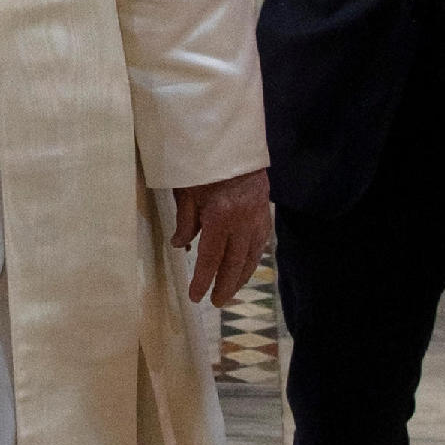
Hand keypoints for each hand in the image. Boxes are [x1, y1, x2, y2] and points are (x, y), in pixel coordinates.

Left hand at [170, 167, 270, 306]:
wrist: (234, 142)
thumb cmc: (204, 163)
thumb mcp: (187, 190)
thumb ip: (186, 220)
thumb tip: (179, 245)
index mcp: (221, 216)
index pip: (211, 258)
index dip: (204, 280)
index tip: (196, 296)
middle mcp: (243, 221)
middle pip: (235, 263)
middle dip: (225, 286)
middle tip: (216, 302)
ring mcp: (257, 217)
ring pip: (251, 255)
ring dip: (241, 276)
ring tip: (230, 291)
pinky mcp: (265, 212)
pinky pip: (261, 242)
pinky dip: (253, 258)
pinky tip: (246, 266)